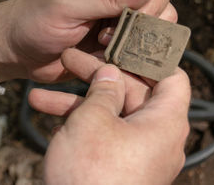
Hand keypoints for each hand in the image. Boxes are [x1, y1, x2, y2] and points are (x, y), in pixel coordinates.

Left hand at [0, 0, 176, 83]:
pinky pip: (140, 51)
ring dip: (134, 45)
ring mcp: (122, 18)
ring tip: (103, 46)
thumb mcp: (66, 3)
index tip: (128, 21)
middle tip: (107, 35)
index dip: (153, 2)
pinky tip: (103, 58)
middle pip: (165, 6)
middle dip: (143, 27)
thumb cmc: (34, 19)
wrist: (17, 48)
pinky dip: (127, 58)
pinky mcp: (118, 41)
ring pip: (156, 32)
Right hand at [29, 57, 190, 183]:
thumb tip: (110, 73)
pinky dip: (82, 125)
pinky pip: (106, 135)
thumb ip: (103, 90)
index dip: (151, 58)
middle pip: (134, 92)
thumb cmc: (92, 177)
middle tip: (70, 61)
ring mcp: (139, 152)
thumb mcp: (93, 121)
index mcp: (166, 121)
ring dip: (79, 102)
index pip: (172, 77)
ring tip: (41, 95)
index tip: (127, 43)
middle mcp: (158, 135)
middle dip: (99, 77)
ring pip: (113, 114)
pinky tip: (49, 116)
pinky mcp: (121, 166)